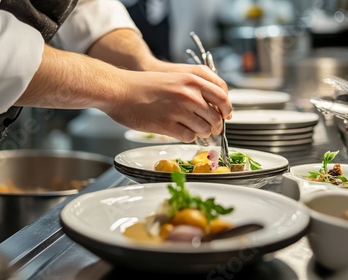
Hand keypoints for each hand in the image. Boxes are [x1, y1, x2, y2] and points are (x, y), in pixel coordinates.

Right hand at [101, 69, 231, 142]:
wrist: (120, 90)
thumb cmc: (145, 84)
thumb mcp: (175, 76)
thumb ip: (195, 86)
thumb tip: (214, 103)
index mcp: (192, 79)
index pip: (222, 96)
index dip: (227, 108)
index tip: (226, 115)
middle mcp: (189, 94)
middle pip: (216, 116)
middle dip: (216, 125)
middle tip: (213, 129)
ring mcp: (179, 110)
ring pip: (205, 129)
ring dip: (202, 132)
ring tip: (194, 130)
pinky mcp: (167, 125)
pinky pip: (189, 137)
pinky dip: (188, 137)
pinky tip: (180, 132)